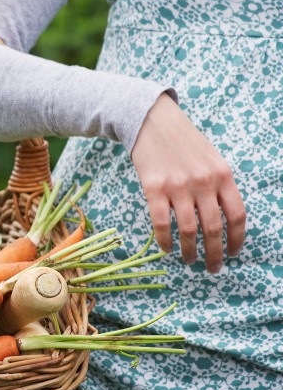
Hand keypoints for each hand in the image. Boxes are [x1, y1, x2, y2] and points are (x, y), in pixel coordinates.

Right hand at [130, 94, 245, 272]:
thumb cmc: (183, 141)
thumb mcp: (211, 159)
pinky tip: (167, 248)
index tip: (232, 253)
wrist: (151, 121)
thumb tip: (221, 219)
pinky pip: (161, 223)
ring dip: (189, 251)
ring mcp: (178, 186)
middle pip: (214, 228)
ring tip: (188, 261)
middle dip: (214, 253)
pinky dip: (165, 240)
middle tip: (212, 268)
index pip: (237, 215)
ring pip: (188, 229)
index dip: (236, 239)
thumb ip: (218, 185)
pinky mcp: (154, 188)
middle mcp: (203, 182)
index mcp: (222, 175)